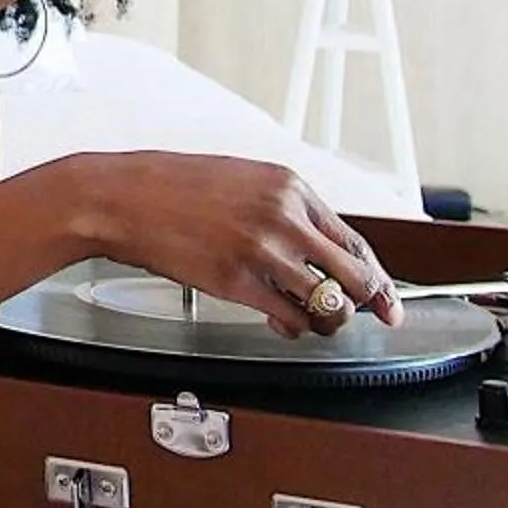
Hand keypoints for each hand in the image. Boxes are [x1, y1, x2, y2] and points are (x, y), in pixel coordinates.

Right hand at [74, 152, 402, 338]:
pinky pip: (289, 318)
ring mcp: (261, 250)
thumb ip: (281, 208)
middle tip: (373, 319)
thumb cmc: (169, 187)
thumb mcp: (240, 180)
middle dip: (369, 304)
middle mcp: (283, 217)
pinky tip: (278, 321)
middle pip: (354, 276)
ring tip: (311, 320)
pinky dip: (291, 328)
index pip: (354, 241)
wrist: (120, 196)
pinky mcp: (236, 281)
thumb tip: (312, 247)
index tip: (388, 299)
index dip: (377, 277)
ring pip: (327, 303)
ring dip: (325, 320)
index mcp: (288, 187)